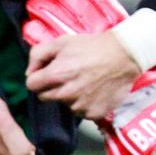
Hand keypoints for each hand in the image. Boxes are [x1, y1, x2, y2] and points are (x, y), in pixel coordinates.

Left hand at [26, 31, 140, 119]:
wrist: (126, 55)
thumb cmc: (93, 46)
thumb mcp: (63, 41)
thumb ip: (38, 54)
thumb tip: (30, 72)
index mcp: (56, 75)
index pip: (32, 85)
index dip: (39, 77)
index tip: (49, 73)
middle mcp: (67, 93)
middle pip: (45, 97)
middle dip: (52, 87)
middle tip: (68, 76)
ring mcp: (81, 105)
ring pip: (65, 105)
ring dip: (70, 96)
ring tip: (85, 82)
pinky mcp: (94, 113)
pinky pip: (82, 112)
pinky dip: (86, 104)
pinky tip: (94, 91)